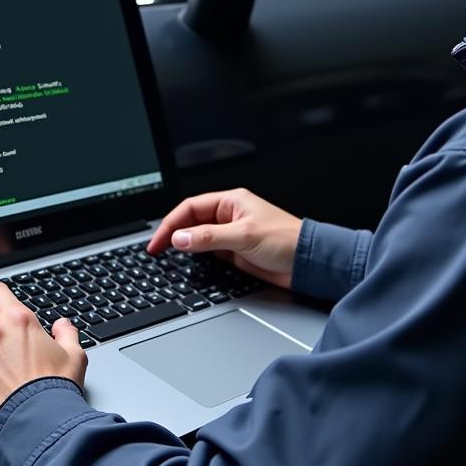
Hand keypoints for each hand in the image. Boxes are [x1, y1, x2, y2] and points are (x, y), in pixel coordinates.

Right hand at [146, 187, 302, 289]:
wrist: (308, 262)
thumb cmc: (286, 240)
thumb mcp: (244, 236)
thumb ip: (209, 237)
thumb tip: (179, 238)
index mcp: (230, 202)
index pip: (190, 208)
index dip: (171, 223)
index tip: (158, 240)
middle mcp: (229, 215)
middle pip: (191, 222)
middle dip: (173, 234)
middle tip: (157, 249)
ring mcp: (231, 234)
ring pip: (197, 238)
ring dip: (184, 246)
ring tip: (168, 256)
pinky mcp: (235, 252)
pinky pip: (208, 252)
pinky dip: (196, 257)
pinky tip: (189, 263)